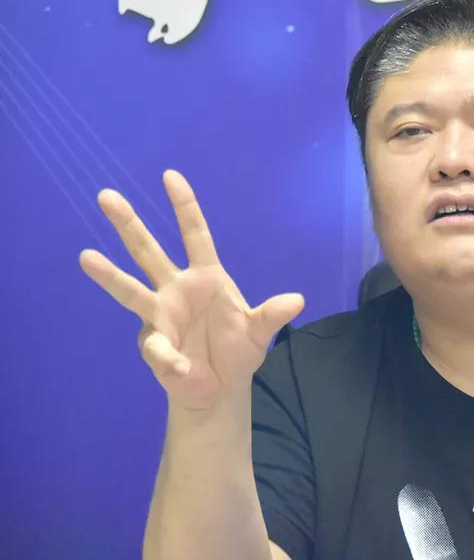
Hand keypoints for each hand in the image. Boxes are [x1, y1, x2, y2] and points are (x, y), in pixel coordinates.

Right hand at [79, 169, 303, 411]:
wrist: (221, 387)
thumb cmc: (238, 350)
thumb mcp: (259, 330)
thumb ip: (272, 315)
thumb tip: (297, 300)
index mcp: (206, 277)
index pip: (194, 235)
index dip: (184, 207)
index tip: (170, 175)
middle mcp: (177, 290)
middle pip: (148, 252)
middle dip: (129, 224)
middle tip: (106, 195)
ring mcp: (161, 316)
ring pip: (131, 290)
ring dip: (110, 275)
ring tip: (86, 256)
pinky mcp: (155, 346)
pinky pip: (158, 349)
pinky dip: (169, 358)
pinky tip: (181, 366)